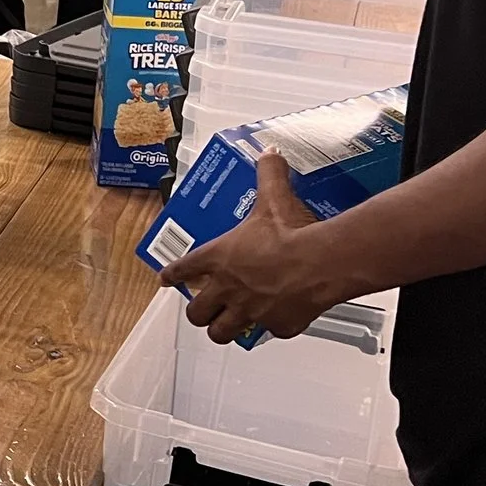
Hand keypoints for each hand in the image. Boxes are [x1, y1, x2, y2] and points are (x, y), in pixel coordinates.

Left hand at [158, 151, 341, 343]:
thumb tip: (270, 153)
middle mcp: (227, 289)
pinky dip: (270, 328)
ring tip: (227, 324)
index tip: (165, 278)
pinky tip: (276, 319)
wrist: (320, 262)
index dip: (172, 274)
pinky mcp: (276, 327)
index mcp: (218, 259)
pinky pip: (267, 333)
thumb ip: (269, 174)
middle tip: (204, 308)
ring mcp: (249, 312)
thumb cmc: (290, 233)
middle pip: (197, 313)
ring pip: (222, 332)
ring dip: (222, 329)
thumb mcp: (274, 198)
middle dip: (198, 312)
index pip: (183, 269)